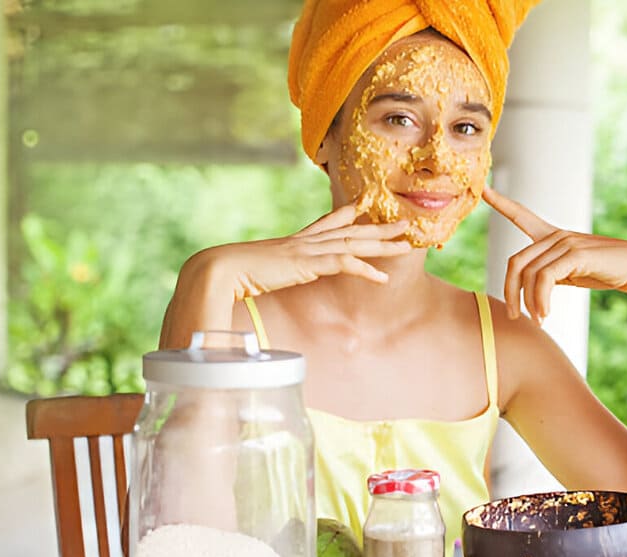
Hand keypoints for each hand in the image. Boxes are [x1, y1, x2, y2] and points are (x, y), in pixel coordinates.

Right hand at [192, 203, 412, 299]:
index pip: (326, 223)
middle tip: (404, 222)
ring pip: (354, 243)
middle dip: (379, 227)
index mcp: (294, 242)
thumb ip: (267, 273)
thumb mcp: (256, 273)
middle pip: (350, 230)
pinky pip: (343, 264)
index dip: (347, 213)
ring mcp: (307, 250)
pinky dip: (364, 270)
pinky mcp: (307, 264)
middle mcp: (305, 241)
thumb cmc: (231, 274)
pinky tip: (382, 278)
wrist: (219, 269)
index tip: (363, 205)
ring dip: (382, 245)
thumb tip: (263, 280)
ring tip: (406, 245)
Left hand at [483, 186, 626, 321]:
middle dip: (510, 291)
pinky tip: (545, 313)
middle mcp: (556, 236)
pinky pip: (544, 279)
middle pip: (516, 262)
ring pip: (529, 274)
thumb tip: (530, 293)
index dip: (502, 203)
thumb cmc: (603, 272)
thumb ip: (549, 275)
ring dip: (530, 303)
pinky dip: (540, 300)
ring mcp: (565, 242)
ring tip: (539, 320)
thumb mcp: (570, 273)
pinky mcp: (575, 254)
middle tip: (514, 315)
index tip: (484, 190)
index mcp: (553, 235)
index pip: (522, 215)